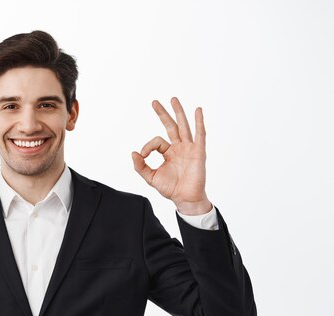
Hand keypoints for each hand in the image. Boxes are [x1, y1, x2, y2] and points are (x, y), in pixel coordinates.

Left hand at [131, 97, 211, 214]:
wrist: (185, 199)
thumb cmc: (171, 189)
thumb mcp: (150, 177)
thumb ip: (140, 166)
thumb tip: (133, 153)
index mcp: (169, 153)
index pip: (157, 141)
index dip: (147, 146)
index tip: (142, 156)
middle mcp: (179, 148)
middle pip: (171, 126)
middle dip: (163, 114)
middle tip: (154, 102)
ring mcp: (190, 148)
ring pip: (183, 126)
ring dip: (179, 112)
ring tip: (173, 99)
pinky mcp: (198, 152)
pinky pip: (200, 134)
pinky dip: (199, 122)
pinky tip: (198, 110)